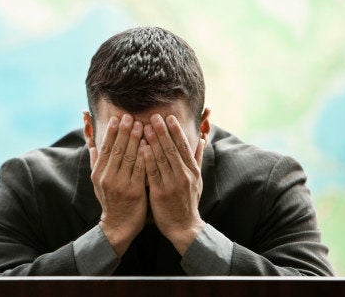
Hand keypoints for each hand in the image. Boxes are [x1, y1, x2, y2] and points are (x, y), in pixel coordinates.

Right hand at [89, 114, 146, 256]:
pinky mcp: (135, 191)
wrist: (118, 226)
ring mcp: (121, 185)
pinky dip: (144, 156)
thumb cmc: (111, 202)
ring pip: (129, 157)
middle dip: (124, 131)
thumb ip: (96, 163)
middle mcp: (108, 178)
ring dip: (135, 139)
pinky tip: (150, 145)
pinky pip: (140, 170)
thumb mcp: (98, 184)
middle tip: (131, 116)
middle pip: (117, 149)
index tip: (117, 118)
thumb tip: (91, 145)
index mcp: (98, 174)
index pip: (105, 148)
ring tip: (142, 125)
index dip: (111, 132)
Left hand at [143, 114, 206, 254]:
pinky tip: (142, 149)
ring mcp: (172, 184)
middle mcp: (184, 175)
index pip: (184, 146)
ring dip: (153, 141)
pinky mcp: (160, 193)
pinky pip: (153, 174)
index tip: (169, 117)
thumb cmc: (189, 202)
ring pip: (162, 159)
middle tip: (154, 116)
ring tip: (144, 127)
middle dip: (163, 131)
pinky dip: (148, 160)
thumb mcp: (198, 180)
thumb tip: (202, 140)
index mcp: (192, 171)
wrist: (185, 228)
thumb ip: (197, 160)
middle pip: (172, 149)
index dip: (176, 131)